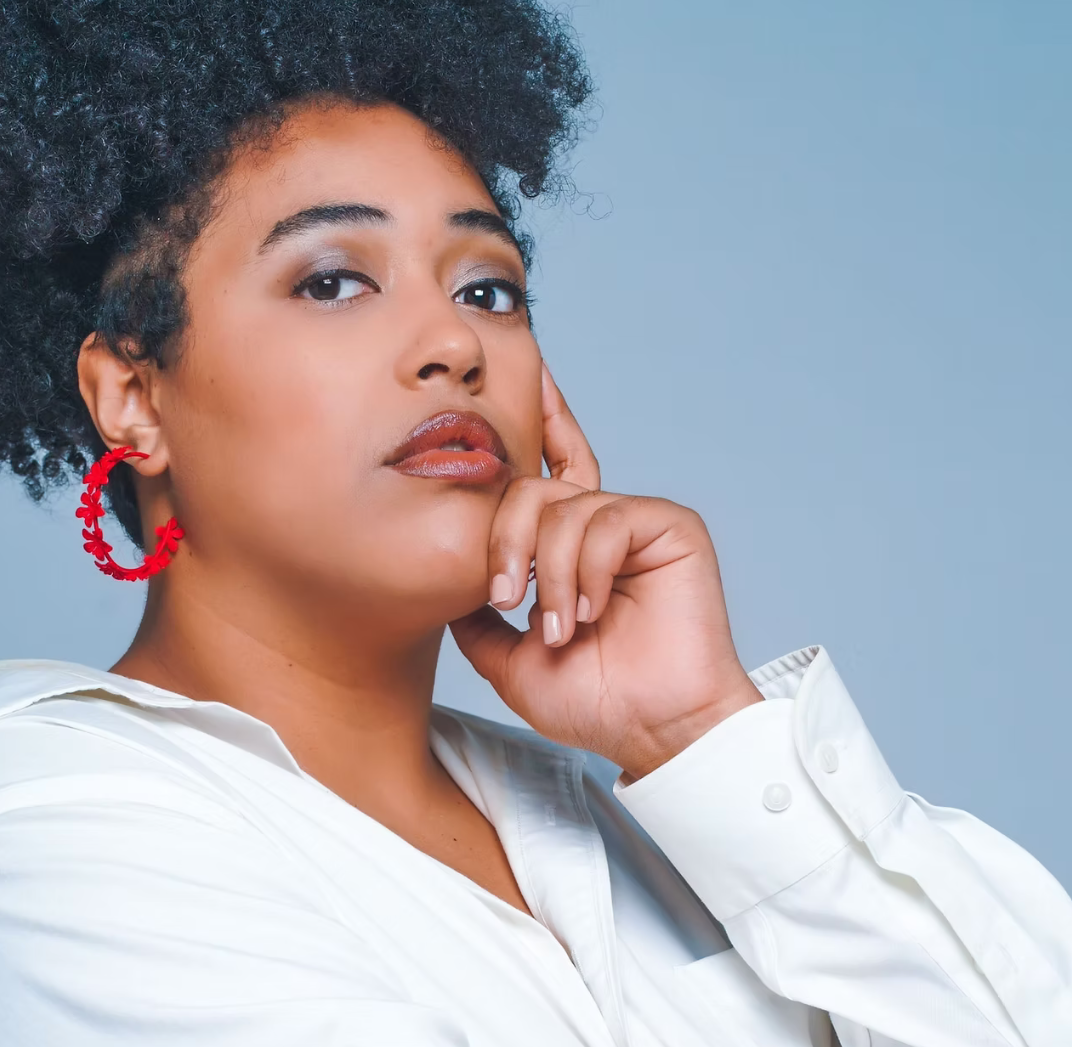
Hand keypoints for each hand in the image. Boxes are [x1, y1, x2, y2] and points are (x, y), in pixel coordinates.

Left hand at [450, 365, 762, 779]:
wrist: (651, 732)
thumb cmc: (592, 701)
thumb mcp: (506, 660)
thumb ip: (474, 617)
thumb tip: (443, 579)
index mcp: (564, 546)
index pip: (539, 473)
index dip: (534, 424)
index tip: (527, 382)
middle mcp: (598, 524)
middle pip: (531, 488)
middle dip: (506, 543)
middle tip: (506, 601)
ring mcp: (634, 523)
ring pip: (564, 508)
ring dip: (551, 575)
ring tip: (560, 628)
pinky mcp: (671, 527)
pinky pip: (609, 519)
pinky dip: (589, 569)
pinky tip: (592, 611)